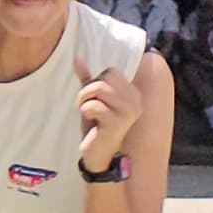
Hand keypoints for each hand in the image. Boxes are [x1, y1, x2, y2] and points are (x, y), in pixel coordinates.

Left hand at [75, 53, 140, 169]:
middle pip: (104, 78)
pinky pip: (94, 105)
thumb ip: (88, 79)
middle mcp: (135, 102)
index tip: (94, 98)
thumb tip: (77, 58)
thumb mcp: (94, 99)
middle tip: (86, 105)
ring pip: (99, 88)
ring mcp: (128, 113)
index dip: (96, 82)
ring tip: (86, 111)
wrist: (98, 154)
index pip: (111, 71)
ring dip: (85, 100)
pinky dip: (85, 110)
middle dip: (88, 90)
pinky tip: (91, 122)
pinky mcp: (116, 123)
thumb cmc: (97, 126)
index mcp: (133, 94)